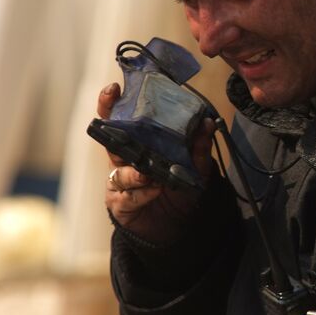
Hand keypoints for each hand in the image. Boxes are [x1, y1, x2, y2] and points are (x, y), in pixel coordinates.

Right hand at [98, 83, 214, 243]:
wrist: (177, 227)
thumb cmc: (179, 190)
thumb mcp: (195, 167)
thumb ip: (199, 147)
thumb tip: (207, 123)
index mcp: (139, 143)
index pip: (123, 118)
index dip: (114, 103)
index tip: (114, 88)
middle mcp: (125, 158)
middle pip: (110, 135)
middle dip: (108, 121)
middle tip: (113, 110)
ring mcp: (119, 180)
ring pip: (119, 167)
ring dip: (134, 168)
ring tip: (148, 172)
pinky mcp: (119, 202)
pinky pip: (128, 194)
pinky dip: (142, 191)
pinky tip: (154, 189)